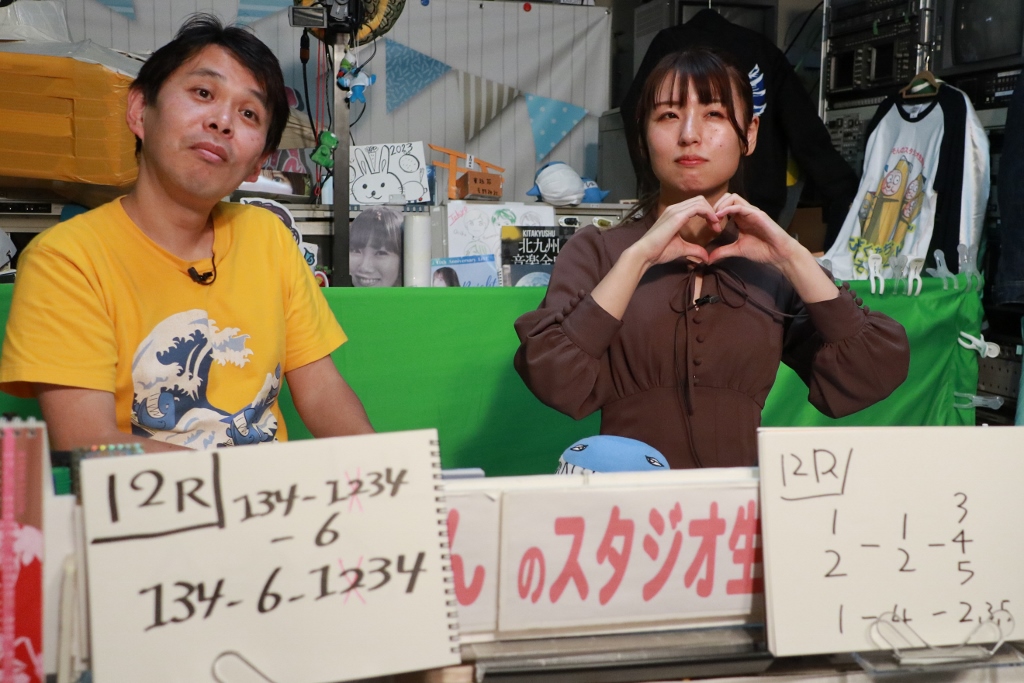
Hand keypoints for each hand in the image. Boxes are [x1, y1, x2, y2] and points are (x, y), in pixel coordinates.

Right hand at [628, 196, 720, 268]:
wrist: (645, 253)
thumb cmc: (659, 251)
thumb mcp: (682, 249)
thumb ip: (695, 250)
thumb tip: (706, 258)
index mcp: (674, 214)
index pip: (696, 205)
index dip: (708, 213)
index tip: (714, 227)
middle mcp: (674, 208)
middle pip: (699, 200)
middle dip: (712, 211)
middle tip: (717, 225)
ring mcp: (675, 210)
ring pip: (700, 201)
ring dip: (711, 212)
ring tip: (716, 225)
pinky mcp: (677, 216)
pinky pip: (697, 207)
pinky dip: (708, 213)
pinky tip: (712, 223)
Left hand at [709, 194, 838, 302]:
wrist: (779, 254)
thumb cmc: (762, 250)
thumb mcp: (737, 250)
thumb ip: (723, 251)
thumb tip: (708, 259)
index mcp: (740, 218)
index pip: (724, 205)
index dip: (713, 212)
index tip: (707, 224)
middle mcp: (745, 212)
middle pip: (727, 197)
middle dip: (715, 205)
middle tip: (709, 219)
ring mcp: (751, 211)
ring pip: (733, 197)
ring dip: (720, 205)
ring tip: (714, 218)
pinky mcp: (757, 214)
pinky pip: (741, 206)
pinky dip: (728, 209)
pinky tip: (720, 217)